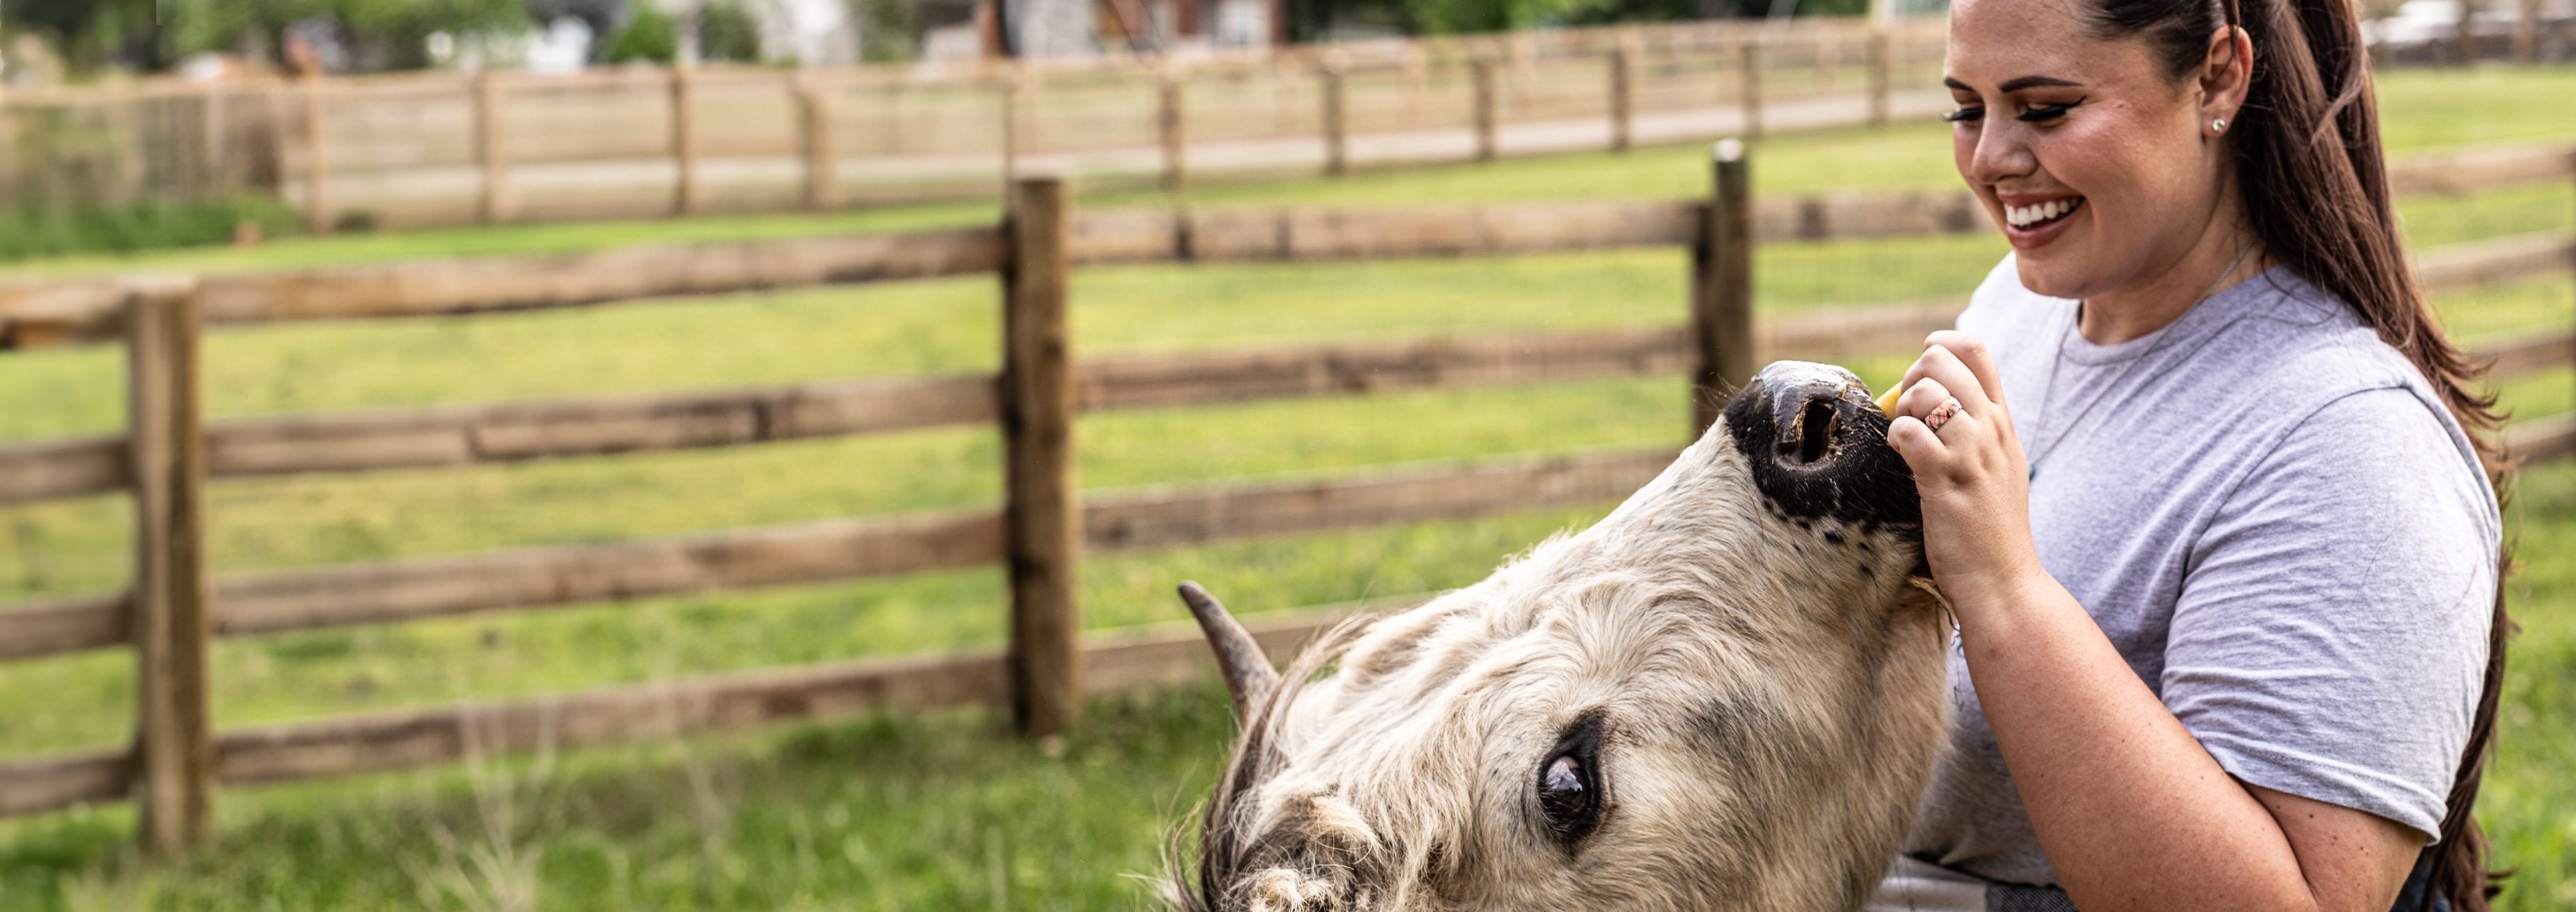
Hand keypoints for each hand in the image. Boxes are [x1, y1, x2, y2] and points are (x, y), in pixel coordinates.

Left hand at [1885, 331, 2048, 610]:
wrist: (2003, 579)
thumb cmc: (1988, 524)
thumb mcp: (1996, 463)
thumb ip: (1974, 427)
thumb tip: (1932, 396)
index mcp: (2002, 420)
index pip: (1975, 348)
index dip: (1938, 347)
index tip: (1922, 376)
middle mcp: (1990, 428)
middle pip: (1941, 360)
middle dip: (1911, 377)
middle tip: (1910, 415)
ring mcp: (1970, 453)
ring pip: (1924, 392)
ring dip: (1903, 411)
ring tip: (1908, 442)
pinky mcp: (1945, 480)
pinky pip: (1908, 433)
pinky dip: (1896, 439)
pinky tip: (1903, 458)